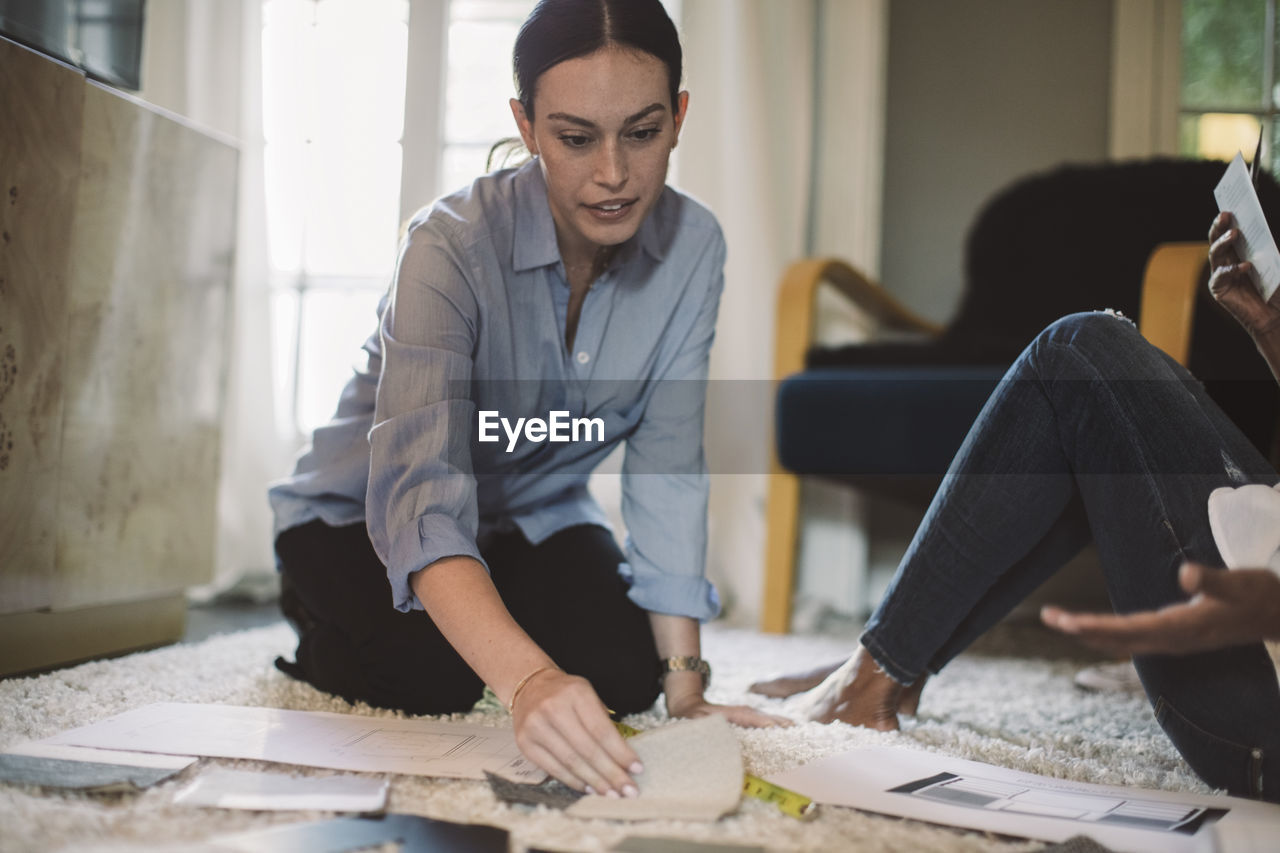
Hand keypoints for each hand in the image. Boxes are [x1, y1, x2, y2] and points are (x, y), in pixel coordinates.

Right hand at [510, 668, 642, 795]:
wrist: (528, 687)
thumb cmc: (565, 694)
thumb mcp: (587, 695)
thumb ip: (603, 722)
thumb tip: (623, 759)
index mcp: (575, 693)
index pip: (601, 730)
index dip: (620, 752)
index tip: (637, 768)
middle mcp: (553, 709)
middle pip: (587, 749)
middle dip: (611, 773)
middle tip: (628, 790)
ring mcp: (536, 727)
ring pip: (571, 762)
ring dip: (595, 782)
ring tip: (611, 793)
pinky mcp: (525, 744)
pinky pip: (554, 769)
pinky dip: (574, 781)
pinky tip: (589, 788)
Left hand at [663, 672, 791, 726]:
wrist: (689, 706)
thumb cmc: (691, 718)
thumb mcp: (694, 722)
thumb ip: (702, 727)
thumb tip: (710, 733)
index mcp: (729, 713)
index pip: (748, 716)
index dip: (760, 721)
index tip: (773, 726)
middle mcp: (740, 712)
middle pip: (762, 716)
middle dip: (778, 721)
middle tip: (795, 729)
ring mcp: (745, 714)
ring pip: (765, 717)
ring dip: (779, 722)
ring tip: (795, 728)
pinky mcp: (746, 718)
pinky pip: (763, 721)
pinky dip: (775, 724)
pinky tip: (784, 728)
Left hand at [1041, 562, 1279, 654]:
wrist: (1279, 616)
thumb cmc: (1259, 595)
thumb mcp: (1239, 582)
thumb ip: (1211, 579)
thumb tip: (1186, 573)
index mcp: (1182, 627)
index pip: (1128, 630)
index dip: (1095, 626)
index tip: (1066, 622)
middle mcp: (1173, 639)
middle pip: (1118, 639)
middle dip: (1082, 629)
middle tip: (1047, 617)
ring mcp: (1174, 640)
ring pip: (1123, 641)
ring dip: (1090, 632)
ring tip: (1059, 621)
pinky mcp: (1177, 636)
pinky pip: (1133, 639)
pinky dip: (1108, 634)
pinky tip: (1093, 630)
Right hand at [1208, 212, 1279, 339]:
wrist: (1276, 316)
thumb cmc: (1278, 289)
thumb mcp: (1279, 263)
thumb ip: (1272, 248)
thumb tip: (1270, 234)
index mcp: (1241, 251)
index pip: (1233, 230)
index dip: (1231, 218)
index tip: (1236, 201)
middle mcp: (1228, 260)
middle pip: (1218, 239)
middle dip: (1220, 226)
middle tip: (1226, 214)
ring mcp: (1221, 274)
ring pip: (1215, 253)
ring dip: (1222, 242)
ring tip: (1233, 233)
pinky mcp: (1219, 289)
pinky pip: (1221, 276)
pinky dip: (1232, 270)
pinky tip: (1246, 266)